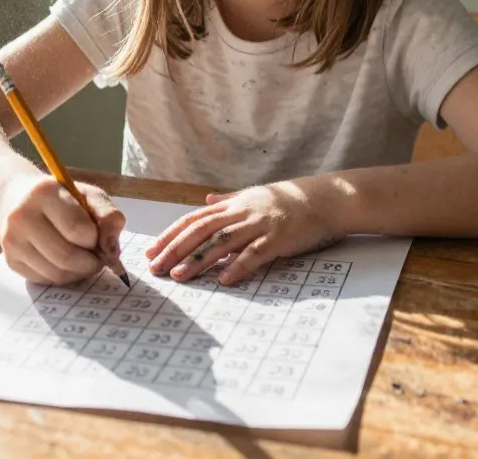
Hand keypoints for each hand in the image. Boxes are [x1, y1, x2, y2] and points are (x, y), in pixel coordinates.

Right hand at [0, 174, 125, 284]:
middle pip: (66, 256)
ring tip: (85, 261)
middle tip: (99, 259)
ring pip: (56, 273)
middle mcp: (22, 216)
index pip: (78, 230)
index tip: (98, 236)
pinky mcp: (10, 260)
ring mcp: (12, 240)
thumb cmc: (62, 198)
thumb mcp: (89, 196)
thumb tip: (111, 251)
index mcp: (45, 192)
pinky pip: (45, 281)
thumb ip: (108, 216)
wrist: (19, 199)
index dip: (95, 239)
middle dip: (91, 263)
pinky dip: (63, 277)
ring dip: (79, 273)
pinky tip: (66, 264)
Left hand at [145, 176, 346, 284]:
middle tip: (155, 268)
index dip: (171, 235)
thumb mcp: (255, 196)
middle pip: (201, 231)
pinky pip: (255, 253)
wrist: (326, 199)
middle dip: (175, 249)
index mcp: (234, 205)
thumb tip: (207, 201)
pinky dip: (239, 266)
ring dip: (198, 259)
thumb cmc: (290, 201)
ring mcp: (260, 224)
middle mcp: (242, 212)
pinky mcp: (279, 238)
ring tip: (179, 275)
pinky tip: (224, 280)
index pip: (194, 220)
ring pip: (222, 242)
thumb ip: (230, 200)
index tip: (151, 251)